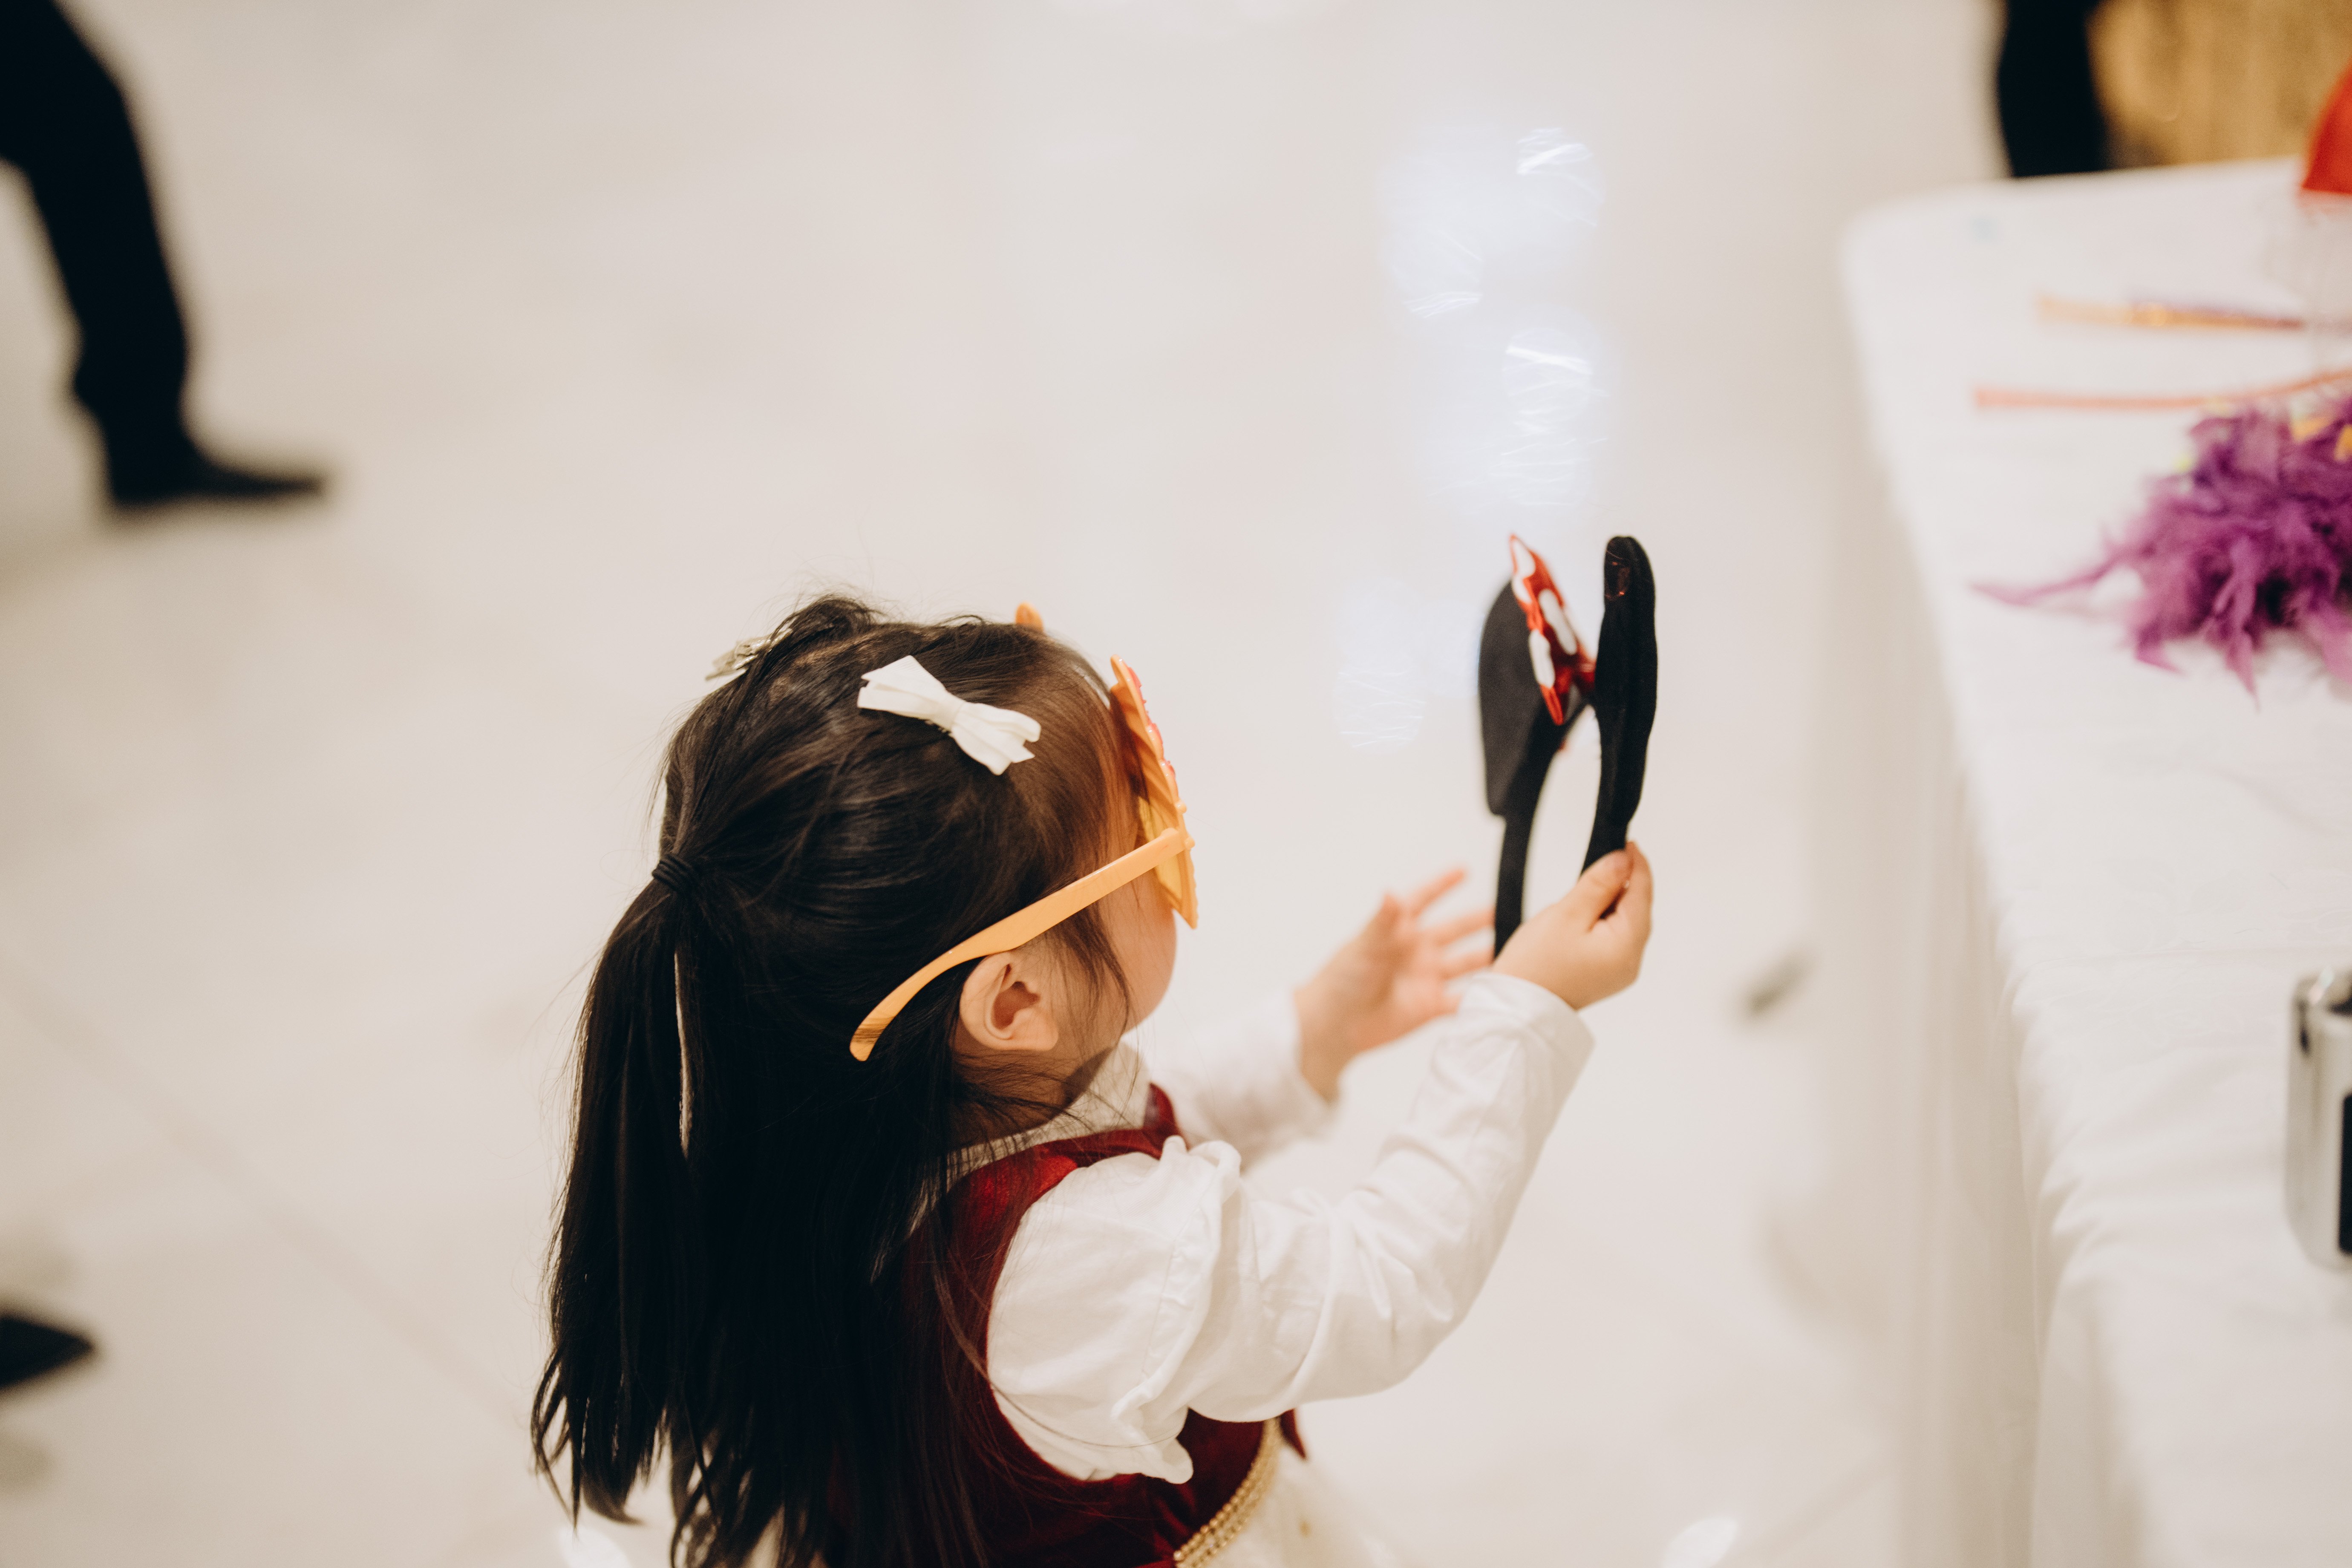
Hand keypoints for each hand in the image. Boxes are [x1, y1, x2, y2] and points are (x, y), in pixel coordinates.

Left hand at [1293, 868, 1492, 1099]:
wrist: (1334, 1026)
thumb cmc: (1341, 981)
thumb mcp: (1364, 946)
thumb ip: (1382, 921)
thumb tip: (1390, 892)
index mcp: (1398, 930)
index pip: (1424, 900)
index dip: (1443, 884)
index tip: (1463, 869)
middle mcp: (1416, 951)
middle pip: (1454, 930)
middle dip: (1477, 921)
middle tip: (1505, 912)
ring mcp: (1425, 979)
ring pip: (1465, 963)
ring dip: (1487, 957)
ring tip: (1516, 950)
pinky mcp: (1430, 1007)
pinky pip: (1462, 1000)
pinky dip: (1480, 997)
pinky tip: (1501, 993)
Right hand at [1493, 843, 1652, 1009]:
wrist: (1516, 1007)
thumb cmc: (1535, 965)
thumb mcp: (1567, 913)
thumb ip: (1598, 884)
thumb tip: (1623, 859)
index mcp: (1627, 947)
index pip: (1642, 895)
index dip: (1636, 865)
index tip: (1626, 843)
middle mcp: (1631, 962)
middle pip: (1636, 909)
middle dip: (1621, 884)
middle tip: (1600, 862)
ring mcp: (1620, 971)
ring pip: (1624, 923)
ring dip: (1609, 902)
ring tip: (1584, 892)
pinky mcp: (1607, 974)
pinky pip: (1613, 938)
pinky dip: (1603, 920)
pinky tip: (1583, 915)